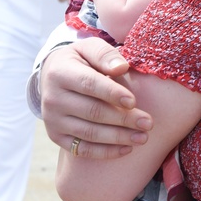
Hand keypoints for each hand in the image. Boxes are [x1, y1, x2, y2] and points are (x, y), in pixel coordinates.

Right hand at [41, 38, 152, 158]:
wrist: (52, 76)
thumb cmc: (80, 60)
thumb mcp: (89, 48)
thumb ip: (105, 54)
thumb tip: (122, 67)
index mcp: (60, 73)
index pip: (89, 84)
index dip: (112, 93)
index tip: (133, 101)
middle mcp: (52, 99)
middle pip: (92, 112)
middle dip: (123, 119)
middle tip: (148, 123)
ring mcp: (53, 120)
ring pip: (89, 134)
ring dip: (118, 138)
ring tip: (143, 137)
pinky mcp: (56, 136)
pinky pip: (82, 150)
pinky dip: (105, 152)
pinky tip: (127, 149)